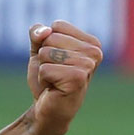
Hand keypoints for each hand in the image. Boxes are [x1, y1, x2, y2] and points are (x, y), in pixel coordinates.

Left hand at [26, 20, 102, 134]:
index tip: (57, 60)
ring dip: (43, 68)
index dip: (47, 42)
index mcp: (91, 42)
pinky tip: (54, 88)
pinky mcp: (77, 78)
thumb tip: (45, 31)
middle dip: (44, 56)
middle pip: (50, 38)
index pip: (57, 25)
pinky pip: (45, 69)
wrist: (48, 108)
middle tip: (55, 73)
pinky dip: (43, 79)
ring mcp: (88, 65)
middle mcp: (95, 52)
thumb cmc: (48, 78)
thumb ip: (38, 33)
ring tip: (55, 80)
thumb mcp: (39, 49)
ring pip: (46, 52)